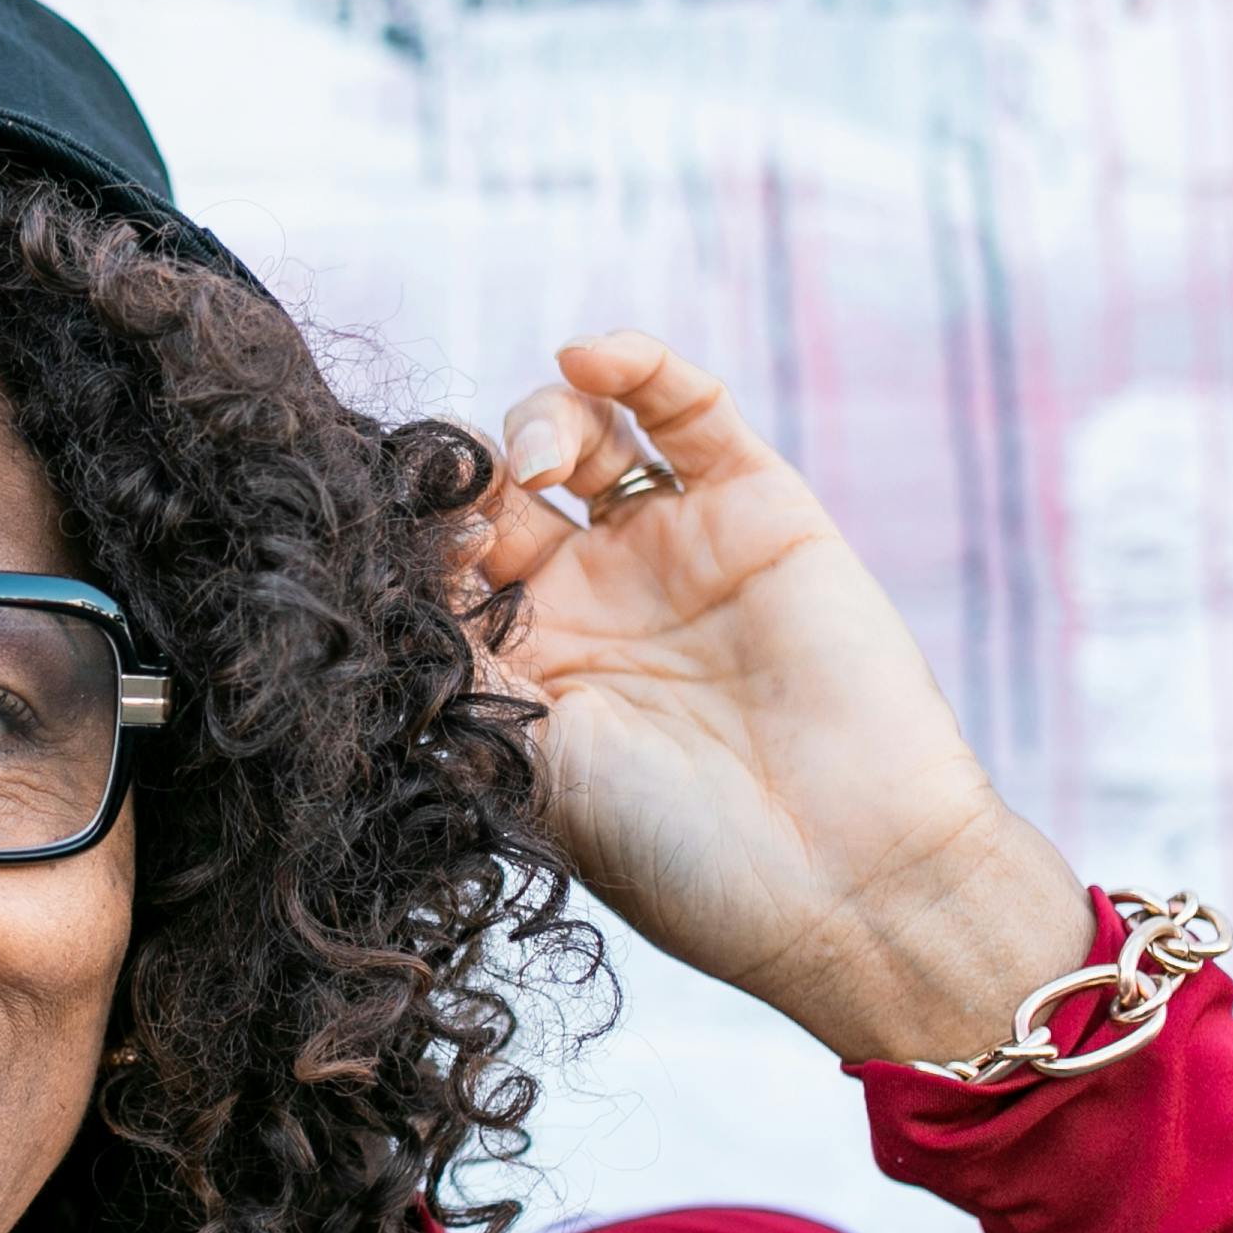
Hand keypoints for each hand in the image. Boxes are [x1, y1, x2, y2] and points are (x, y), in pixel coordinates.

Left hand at [467, 330, 1090, 1064]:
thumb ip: (461, 654)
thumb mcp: (524, 759)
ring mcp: (671, 548)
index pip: (440, 562)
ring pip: (582, 433)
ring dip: (539, 418)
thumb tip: (391, 570)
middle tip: (464, 506)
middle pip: (498, 487)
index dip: (412, 532)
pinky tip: (592, 355)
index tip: (398, 538)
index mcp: (521, 665)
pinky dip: (638, 365)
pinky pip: (686, 409)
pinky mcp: (756, 506)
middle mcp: (588, 600)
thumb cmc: (672, 848)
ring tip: (534, 459)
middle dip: (467, 473)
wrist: (841, 877)